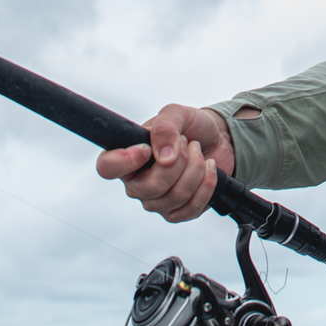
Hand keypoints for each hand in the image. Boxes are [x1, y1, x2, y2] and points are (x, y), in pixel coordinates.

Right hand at [94, 104, 236, 222]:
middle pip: (152, 187)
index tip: (148, 148)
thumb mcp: (178, 114)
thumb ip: (165, 127)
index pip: (107, 168)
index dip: (126, 161)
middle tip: (189, 143)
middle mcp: (136, 183)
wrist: (218, 139)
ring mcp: (155, 200)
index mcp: (126, 157)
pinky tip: (210, 169)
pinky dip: (207, 186)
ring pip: (175, 197)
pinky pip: (190, 209)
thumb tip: (164, 157)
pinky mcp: (177, 210)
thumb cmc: (191, 127)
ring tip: (200, 152)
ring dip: (196, 170)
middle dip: (181, 161)